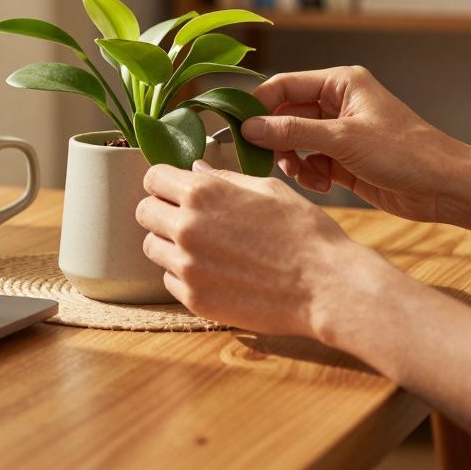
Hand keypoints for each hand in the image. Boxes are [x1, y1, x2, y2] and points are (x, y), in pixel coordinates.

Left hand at [136, 162, 383, 336]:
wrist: (326, 286)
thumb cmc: (305, 233)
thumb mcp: (269, 190)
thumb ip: (224, 179)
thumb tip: (196, 170)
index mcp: (203, 193)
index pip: (153, 177)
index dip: (163, 181)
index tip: (173, 189)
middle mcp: (187, 227)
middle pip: (144, 212)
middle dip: (161, 210)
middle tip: (186, 218)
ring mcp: (187, 266)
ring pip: (151, 247)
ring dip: (169, 244)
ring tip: (203, 247)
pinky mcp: (194, 298)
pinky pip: (168, 279)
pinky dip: (182, 274)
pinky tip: (213, 271)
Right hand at [241, 66, 470, 222]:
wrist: (442, 186)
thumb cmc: (403, 152)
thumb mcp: (342, 139)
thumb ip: (292, 131)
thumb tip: (249, 127)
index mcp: (340, 83)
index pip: (284, 85)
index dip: (258, 104)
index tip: (237, 127)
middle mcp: (337, 104)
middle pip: (285, 115)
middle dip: (275, 139)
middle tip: (262, 159)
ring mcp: (339, 132)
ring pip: (294, 142)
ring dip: (292, 160)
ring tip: (304, 175)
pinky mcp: (342, 159)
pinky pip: (309, 162)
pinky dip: (308, 174)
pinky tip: (321, 185)